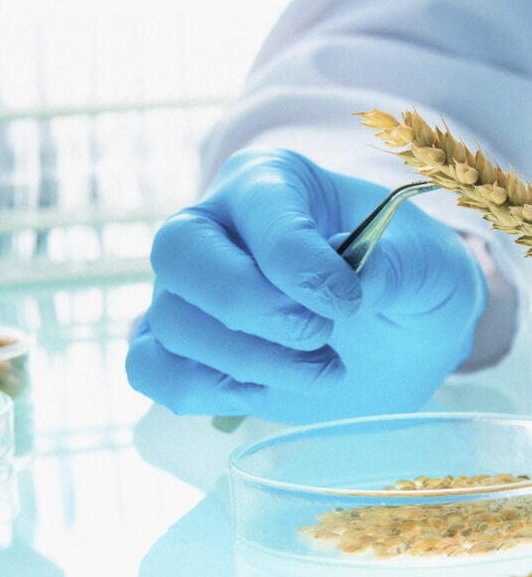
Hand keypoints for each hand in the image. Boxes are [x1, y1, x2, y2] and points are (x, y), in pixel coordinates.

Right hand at [126, 148, 486, 422]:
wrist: (394, 340)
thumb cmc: (406, 283)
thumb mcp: (428, 266)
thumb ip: (397, 267)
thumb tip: (354, 282)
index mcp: (271, 183)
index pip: (256, 208)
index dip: (299, 264)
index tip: (349, 305)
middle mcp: (212, 226)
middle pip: (178, 251)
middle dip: (250, 307)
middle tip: (320, 337)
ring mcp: (185, 289)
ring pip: (170, 320)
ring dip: (248, 362)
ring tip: (321, 370)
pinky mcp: (179, 348)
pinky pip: (148, 368)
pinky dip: (197, 390)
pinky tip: (259, 393)